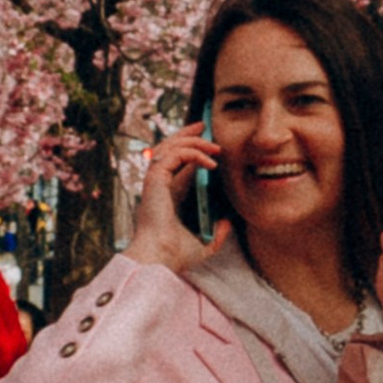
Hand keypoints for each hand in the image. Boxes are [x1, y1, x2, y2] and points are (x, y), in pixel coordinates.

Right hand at [124, 121, 223, 277]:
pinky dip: (193, 154)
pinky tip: (210, 163)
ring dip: (193, 141)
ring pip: (170, 147)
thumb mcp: (203, 244)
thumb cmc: (175, 255)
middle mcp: (159, 185)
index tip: (209, 146)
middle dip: (186, 134)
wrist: (160, 258)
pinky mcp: (155, 179)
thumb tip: (227, 222)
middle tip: (203, 125)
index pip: (175, 164)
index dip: (190, 150)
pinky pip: (174, 155)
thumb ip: (216, 234)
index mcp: (167, 196)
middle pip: (168, 149)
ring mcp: (155, 181)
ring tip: (214, 146)